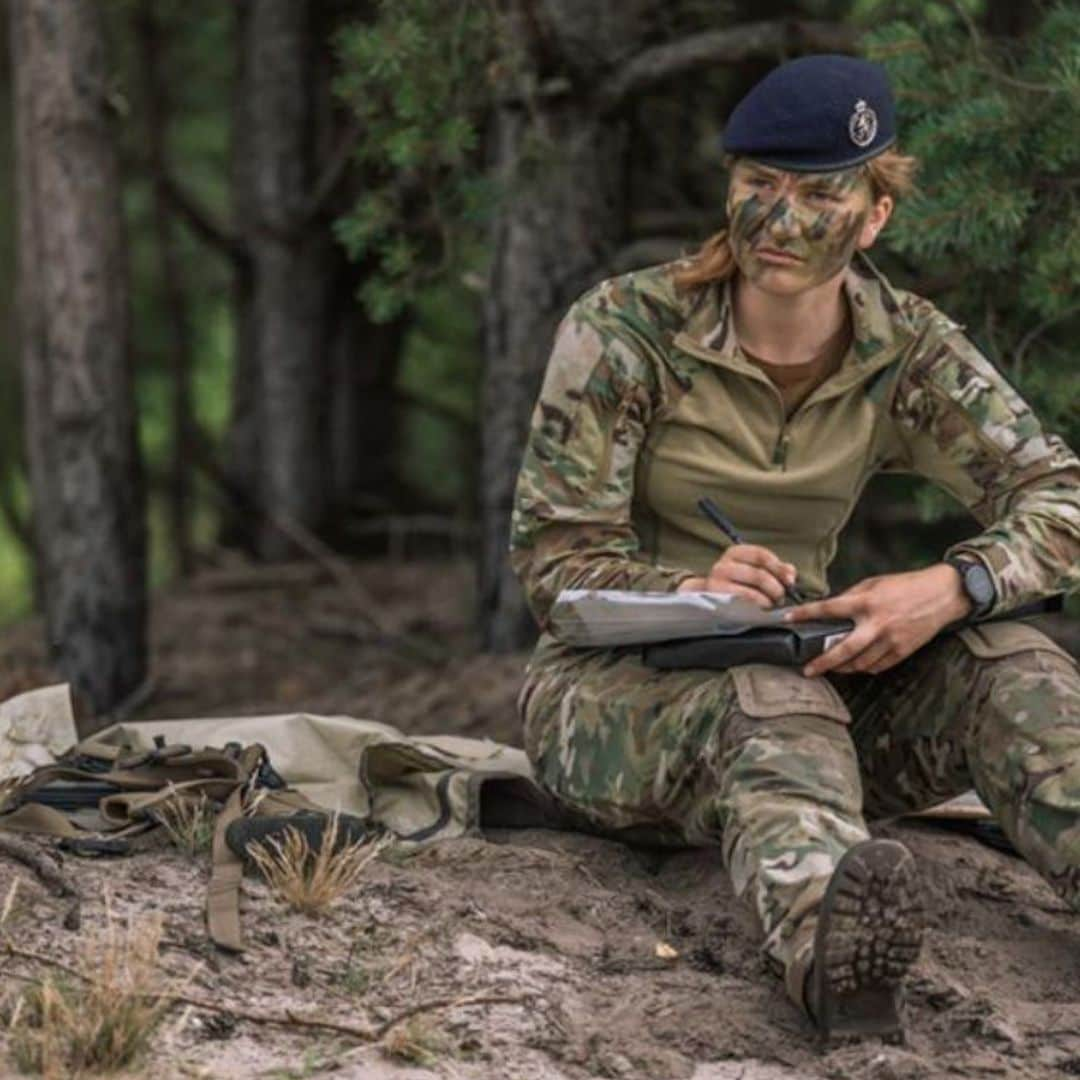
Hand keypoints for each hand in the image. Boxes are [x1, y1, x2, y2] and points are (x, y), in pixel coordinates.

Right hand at [677, 544, 796, 608]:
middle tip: (781, 597)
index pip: (761, 555)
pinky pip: (743, 604)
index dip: (779, 568)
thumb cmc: (735, 583)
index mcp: (734, 553)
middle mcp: (723, 564)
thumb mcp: (752, 570)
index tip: (790, 580)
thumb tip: (791, 572)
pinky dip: (758, 608)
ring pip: (752, 592)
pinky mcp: (716, 599)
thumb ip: (774, 569)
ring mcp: (717, 582)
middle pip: (759, 575)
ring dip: (768, 601)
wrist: (706, 598)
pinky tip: (762, 609)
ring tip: (772, 605)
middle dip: (776, 589)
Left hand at [784, 563, 970, 676]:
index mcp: (867, 602)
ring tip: (830, 667)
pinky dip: (863, 667)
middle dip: (823, 663)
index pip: (829, 609)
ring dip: (842, 668)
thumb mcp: (874, 583)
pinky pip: (877, 666)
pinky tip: (855, 665)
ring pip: (859, 663)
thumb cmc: (906, 586)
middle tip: (807, 670)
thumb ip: (852, 597)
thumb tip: (831, 609)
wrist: (942, 595)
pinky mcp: (902, 651)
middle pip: (843, 650)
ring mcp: (891, 640)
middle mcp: (877, 624)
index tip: (788, 619)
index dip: (806, 614)